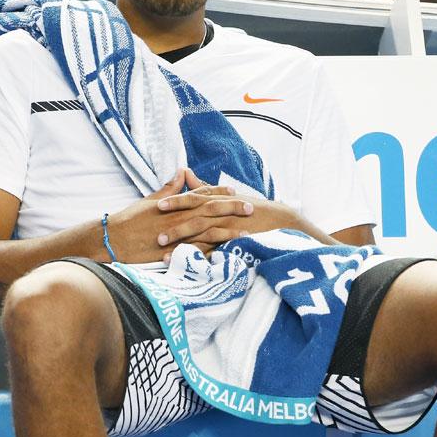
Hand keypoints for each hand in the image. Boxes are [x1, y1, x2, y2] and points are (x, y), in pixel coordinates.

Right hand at [104, 169, 238, 262]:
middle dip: (233, 208)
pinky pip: (199, 252)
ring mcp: (180, 235)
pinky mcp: (176, 251)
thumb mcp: (151, 200)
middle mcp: (181, 217)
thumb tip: (181, 173)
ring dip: (230, 231)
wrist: (116, 238)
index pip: (202, 194)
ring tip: (247, 232)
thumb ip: (169, 188)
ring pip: (210, 231)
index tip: (234, 191)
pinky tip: (229, 254)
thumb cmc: (131, 220)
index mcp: (176, 204)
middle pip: (212, 210)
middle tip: (252, 207)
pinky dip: (215, 252)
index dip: (219, 192)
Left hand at [156, 168, 298, 253]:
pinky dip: (201, 257)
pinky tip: (187, 264)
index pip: (195, 199)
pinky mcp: (236, 244)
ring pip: (203, 235)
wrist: (281, 220)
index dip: (177, 201)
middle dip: (175, 224)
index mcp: (220, 200)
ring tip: (162, 251)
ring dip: (183, 243)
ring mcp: (230, 229)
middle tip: (156, 232)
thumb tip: (185, 172)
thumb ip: (205, 186)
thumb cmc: (252, 208)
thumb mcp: (228, 195)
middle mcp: (223, 214)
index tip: (158, 205)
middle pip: (195, 217)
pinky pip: (216, 251)